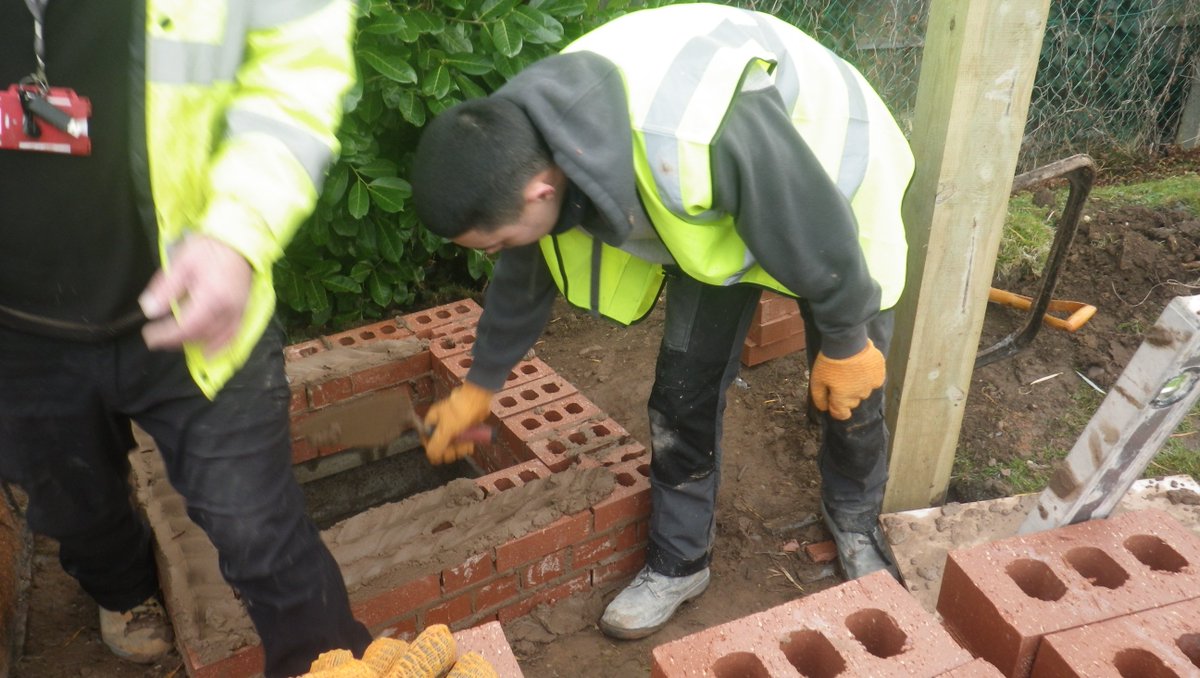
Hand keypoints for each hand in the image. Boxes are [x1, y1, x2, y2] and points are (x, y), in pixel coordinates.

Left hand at [139, 235, 251, 354]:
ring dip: (193, 344)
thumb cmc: (208, 249)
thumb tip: (149, 310)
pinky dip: (219, 347)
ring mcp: (238, 313)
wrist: (239, 241)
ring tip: (175, 342)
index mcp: (211, 298)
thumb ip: (165, 288)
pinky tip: (207, 352)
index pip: (186, 327)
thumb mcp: (181, 263)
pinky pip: (232, 336)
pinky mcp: (243, 312)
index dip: (166, 336)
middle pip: (199, 336)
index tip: (148, 335)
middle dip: (175, 341)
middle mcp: (227, 311)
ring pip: (215, 339)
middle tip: (156, 338)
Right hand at [422, 382, 493, 463]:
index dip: (433, 449)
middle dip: (449, 450)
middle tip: (455, 452)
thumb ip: (437, 444)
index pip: (427, 439)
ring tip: (465, 447)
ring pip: (453, 444)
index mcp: (433, 421)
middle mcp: (442, 424)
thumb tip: (431, 456)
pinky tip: (469, 445)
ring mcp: (454, 426)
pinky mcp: (465, 428)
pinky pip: (462, 440)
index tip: (440, 455)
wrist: (479, 399)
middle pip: (441, 444)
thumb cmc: (461, 409)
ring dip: (459, 449)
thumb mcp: (446, 429)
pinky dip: (466, 445)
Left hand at [809, 340, 885, 419]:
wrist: (847, 342)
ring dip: (858, 386)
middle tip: (840, 380)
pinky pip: (873, 381)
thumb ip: (820, 397)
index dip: (836, 410)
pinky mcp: (880, 374)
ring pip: (864, 391)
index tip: (832, 401)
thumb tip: (824, 409)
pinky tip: (862, 367)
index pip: (842, 414)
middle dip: (845, 396)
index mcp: (843, 399)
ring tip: (851, 371)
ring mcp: (871, 385)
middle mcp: (859, 395)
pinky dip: (868, 377)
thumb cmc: (830, 362)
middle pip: (852, 402)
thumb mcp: (817, 379)